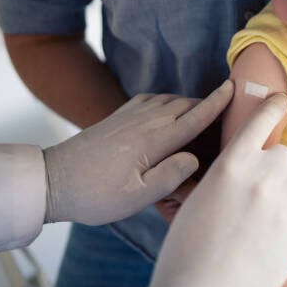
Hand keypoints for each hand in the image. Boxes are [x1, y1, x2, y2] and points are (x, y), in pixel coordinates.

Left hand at [42, 80, 232, 224]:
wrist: (52, 181)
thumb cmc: (96, 195)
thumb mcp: (137, 197)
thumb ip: (170, 177)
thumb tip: (193, 157)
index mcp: (153, 141)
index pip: (194, 118)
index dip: (216, 103)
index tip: (234, 88)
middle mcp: (144, 122)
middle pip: (184, 104)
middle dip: (207, 102)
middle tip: (227, 105)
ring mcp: (128, 117)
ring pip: (168, 100)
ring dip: (188, 101)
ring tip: (202, 108)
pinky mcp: (117, 118)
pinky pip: (148, 99)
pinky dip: (165, 99)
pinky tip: (166, 106)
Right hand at [142, 94, 286, 286]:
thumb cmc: (188, 252)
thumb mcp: (198, 201)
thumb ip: (226, 176)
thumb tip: (245, 167)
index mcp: (230, 163)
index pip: (260, 120)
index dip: (272, 107)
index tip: (282, 100)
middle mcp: (261, 173)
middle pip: (284, 154)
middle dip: (275, 171)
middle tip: (259, 200)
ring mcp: (286, 198)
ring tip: (272, 219)